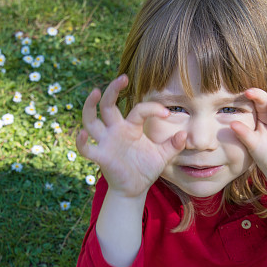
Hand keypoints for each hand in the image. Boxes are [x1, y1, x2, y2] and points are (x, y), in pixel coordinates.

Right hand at [76, 76, 185, 197]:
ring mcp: (106, 142)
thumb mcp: (162, 156)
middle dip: (113, 90)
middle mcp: (115, 130)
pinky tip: (83, 133)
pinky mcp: (101, 157)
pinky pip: (87, 149)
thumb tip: (184, 135)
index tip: (168, 113)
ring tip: (95, 91)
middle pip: (108, 105)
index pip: (139, 110)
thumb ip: (173, 145)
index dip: (153, 109)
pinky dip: (82, 142)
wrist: (135, 189)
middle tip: (123, 77)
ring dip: (90, 106)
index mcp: (131, 127)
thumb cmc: (145, 169)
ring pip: (91, 120)